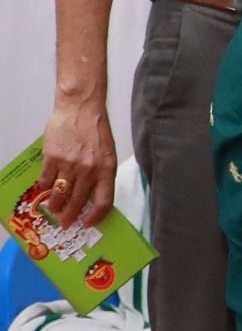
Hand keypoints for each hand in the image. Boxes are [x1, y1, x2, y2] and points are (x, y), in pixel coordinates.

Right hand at [37, 96, 115, 228]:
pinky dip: (45, 187)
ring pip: (60, 193)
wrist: (81, 108)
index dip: (96, 216)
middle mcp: (89, 170)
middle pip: (78, 201)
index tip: (88, 223)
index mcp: (107, 169)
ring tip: (53, 209)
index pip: (104, 201)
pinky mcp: (52, 157)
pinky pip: (47, 180)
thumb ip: (101, 173)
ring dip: (55, 205)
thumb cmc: (96, 130)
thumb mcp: (107, 153)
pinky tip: (46, 189)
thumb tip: (92, 194)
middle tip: (65, 222)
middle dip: (70, 215)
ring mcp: (70, 164)